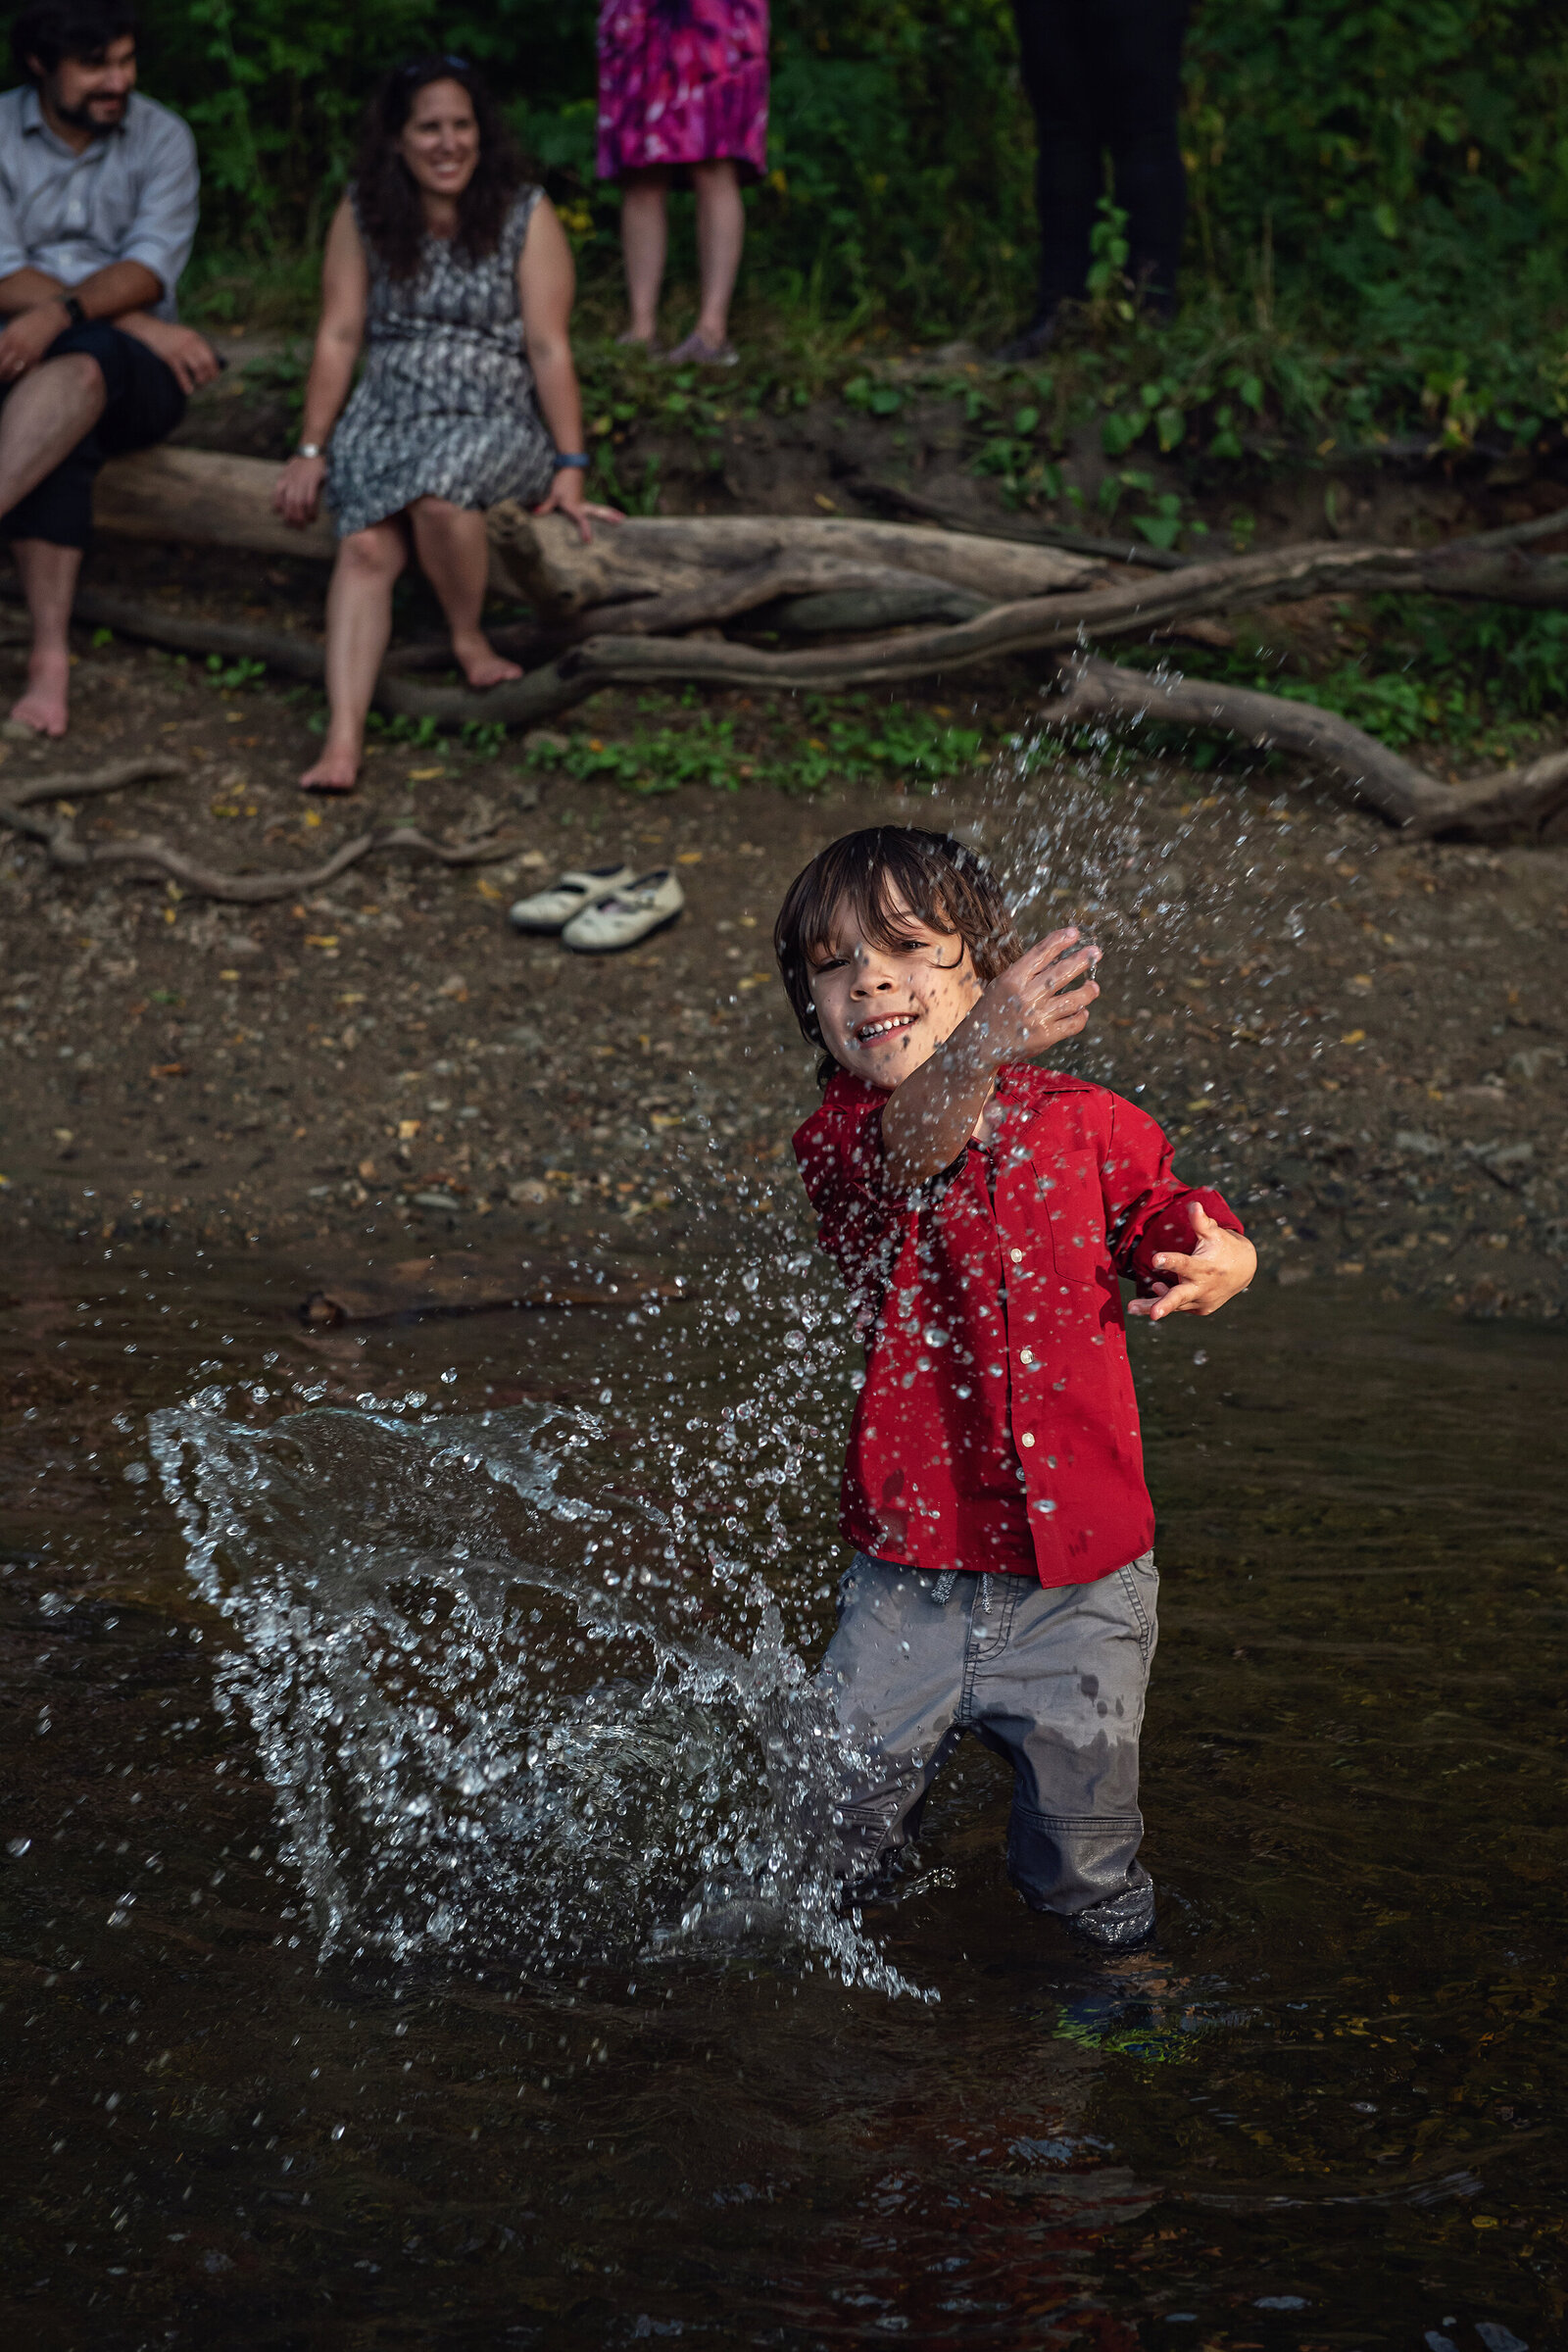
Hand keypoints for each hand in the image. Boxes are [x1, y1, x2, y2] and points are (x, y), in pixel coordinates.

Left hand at [0, 299, 71, 382]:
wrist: (50, 319)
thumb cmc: (30, 321)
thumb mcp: (13, 326)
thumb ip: (4, 338)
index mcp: (9, 337)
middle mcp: (18, 346)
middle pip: (3, 366)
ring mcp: (29, 353)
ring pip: (14, 372)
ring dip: (8, 377)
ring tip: (5, 378)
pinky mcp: (38, 358)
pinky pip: (26, 372)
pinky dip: (21, 376)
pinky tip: (18, 376)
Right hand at [116, 314, 222, 392]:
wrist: (150, 329)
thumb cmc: (169, 335)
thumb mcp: (184, 335)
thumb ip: (195, 345)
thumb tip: (208, 362)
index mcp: (195, 338)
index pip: (210, 355)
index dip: (214, 368)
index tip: (214, 376)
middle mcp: (189, 343)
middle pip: (205, 363)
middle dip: (208, 375)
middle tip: (206, 382)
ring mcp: (180, 350)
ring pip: (197, 368)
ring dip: (200, 380)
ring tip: (199, 386)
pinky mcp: (170, 357)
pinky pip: (181, 373)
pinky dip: (186, 383)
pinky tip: (188, 391)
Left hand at [274, 453, 327, 525]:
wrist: (310, 451)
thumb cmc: (300, 464)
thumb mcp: (288, 473)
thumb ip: (284, 486)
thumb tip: (279, 504)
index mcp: (283, 479)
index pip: (278, 496)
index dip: (280, 508)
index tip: (283, 518)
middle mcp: (290, 481)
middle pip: (289, 503)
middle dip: (292, 517)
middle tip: (295, 527)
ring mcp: (301, 481)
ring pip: (299, 503)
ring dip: (301, 516)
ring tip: (303, 525)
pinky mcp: (312, 481)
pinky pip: (311, 499)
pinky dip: (311, 510)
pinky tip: (312, 517)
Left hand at [532, 466, 623, 543]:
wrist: (570, 467)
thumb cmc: (562, 482)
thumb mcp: (552, 495)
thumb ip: (545, 506)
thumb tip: (534, 512)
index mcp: (575, 507)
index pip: (581, 520)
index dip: (585, 530)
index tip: (588, 541)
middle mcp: (583, 506)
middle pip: (599, 512)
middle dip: (609, 517)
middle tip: (621, 521)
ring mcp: (585, 503)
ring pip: (600, 510)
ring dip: (611, 514)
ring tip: (622, 519)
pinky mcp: (584, 501)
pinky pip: (595, 509)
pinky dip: (605, 512)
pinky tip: (613, 515)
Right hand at [968, 928, 1100, 1066]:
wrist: (978, 1046)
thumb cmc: (992, 1011)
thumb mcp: (1001, 985)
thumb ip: (1026, 973)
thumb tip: (1058, 956)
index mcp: (1012, 979)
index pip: (1039, 954)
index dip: (1058, 941)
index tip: (1074, 933)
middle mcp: (1025, 996)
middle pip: (1060, 973)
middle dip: (1081, 960)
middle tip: (1096, 953)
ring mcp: (1036, 1017)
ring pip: (1072, 1000)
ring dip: (1087, 991)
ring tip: (1094, 986)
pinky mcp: (1045, 1036)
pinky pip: (1072, 1024)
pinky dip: (1080, 1016)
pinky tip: (1082, 1011)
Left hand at [1126, 1201, 1257, 1320]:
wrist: (1244, 1270)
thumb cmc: (1224, 1247)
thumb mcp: (1214, 1234)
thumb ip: (1201, 1222)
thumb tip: (1193, 1204)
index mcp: (1205, 1268)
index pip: (1185, 1264)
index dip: (1171, 1262)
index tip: (1155, 1259)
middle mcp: (1202, 1287)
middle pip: (1181, 1297)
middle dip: (1165, 1305)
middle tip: (1153, 1315)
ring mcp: (1201, 1301)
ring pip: (1174, 1305)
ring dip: (1152, 1306)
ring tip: (1131, 1308)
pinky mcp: (1199, 1308)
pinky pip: (1179, 1306)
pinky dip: (1165, 1301)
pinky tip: (1154, 1291)